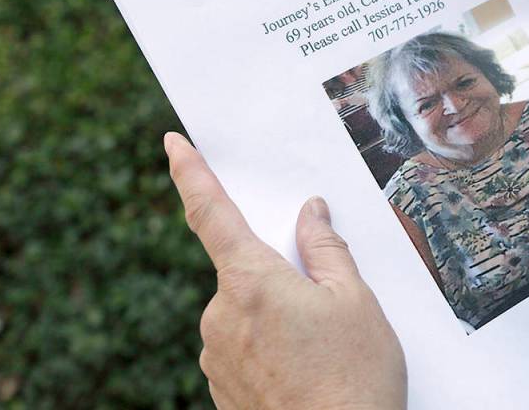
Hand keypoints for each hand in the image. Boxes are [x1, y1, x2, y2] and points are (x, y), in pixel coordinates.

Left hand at [163, 132, 405, 409]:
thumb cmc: (354, 379)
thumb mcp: (355, 300)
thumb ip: (326, 249)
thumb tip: (311, 213)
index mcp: (251, 282)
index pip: (211, 212)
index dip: (191, 173)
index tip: (173, 143)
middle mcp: (220, 316)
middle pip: (242, 269)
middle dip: (277, 272)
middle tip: (322, 300)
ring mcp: (215, 355)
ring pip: (245, 310)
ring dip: (277, 313)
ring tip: (323, 346)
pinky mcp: (220, 387)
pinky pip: (242, 346)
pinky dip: (270, 345)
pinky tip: (306, 368)